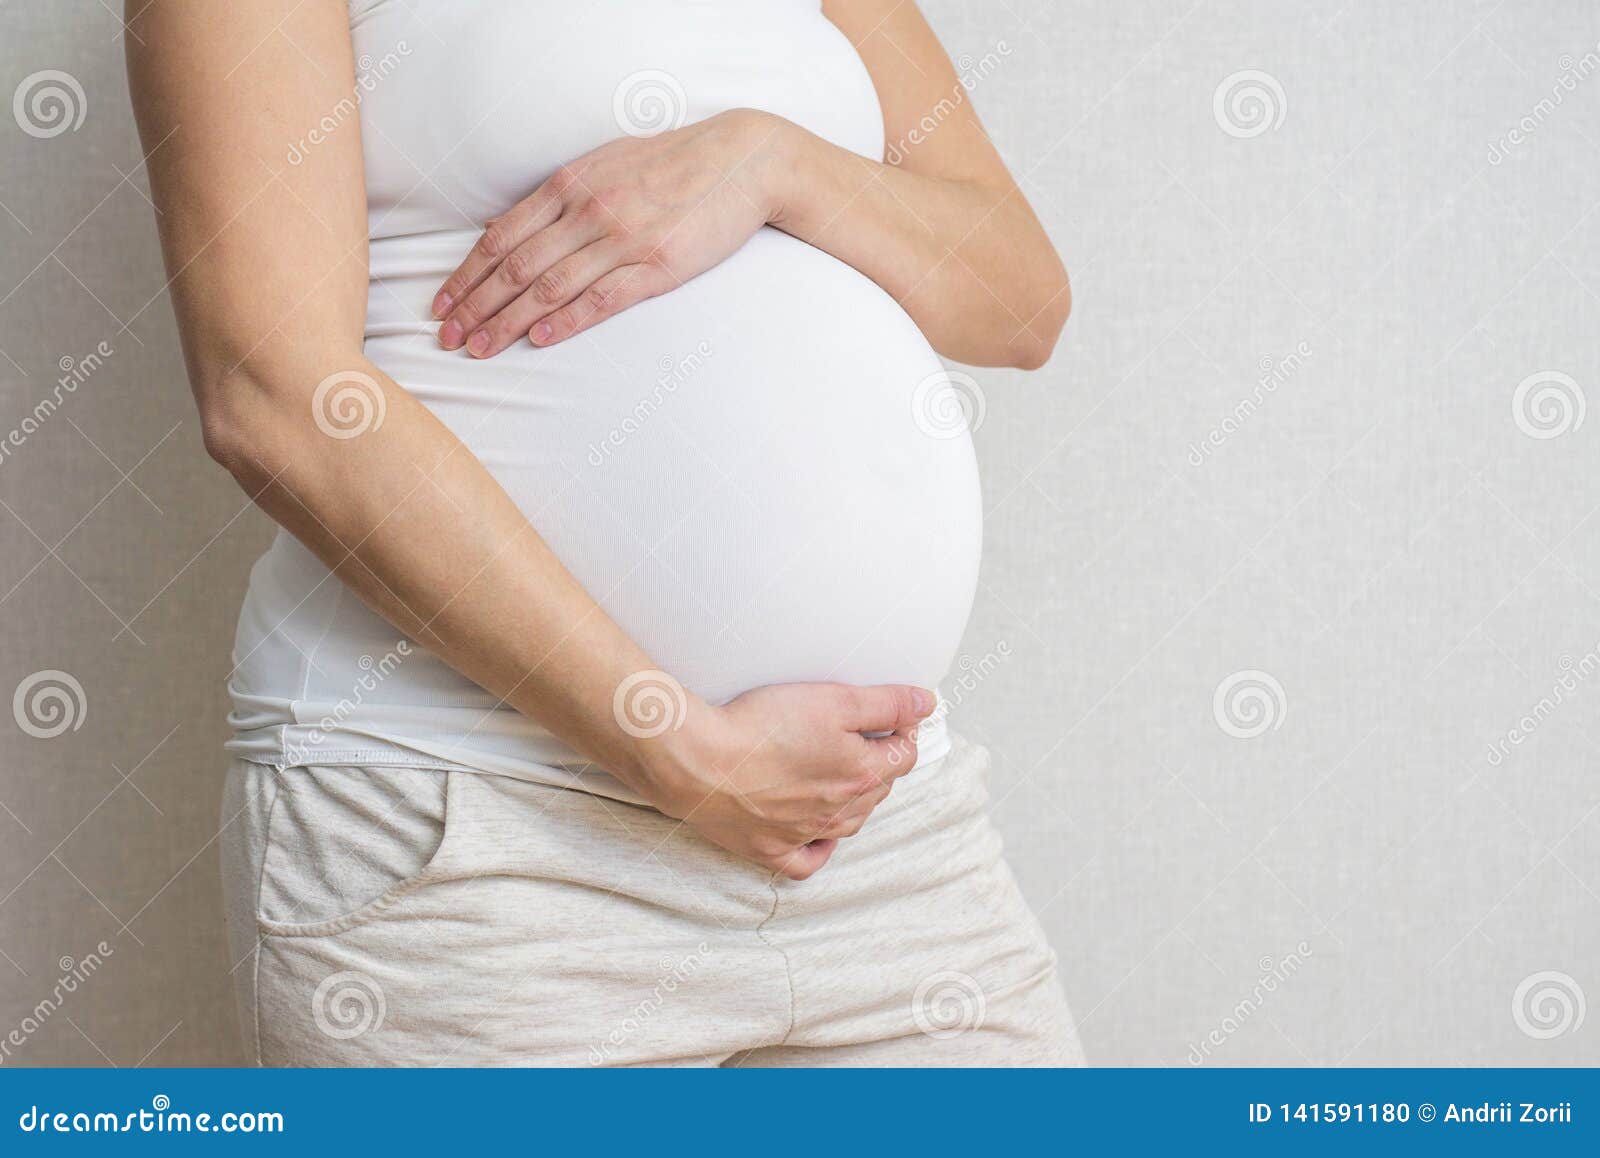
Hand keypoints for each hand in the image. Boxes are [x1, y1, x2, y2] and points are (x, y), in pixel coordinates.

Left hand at [433, 108, 786, 355]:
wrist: (741, 160)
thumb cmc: (673, 162)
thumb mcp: (605, 163)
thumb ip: (558, 196)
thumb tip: (507, 225)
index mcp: (570, 184)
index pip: (501, 236)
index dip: (466, 273)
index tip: (441, 303)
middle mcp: (588, 211)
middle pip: (516, 266)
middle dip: (474, 305)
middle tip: (446, 337)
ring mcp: (622, 240)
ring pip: (550, 287)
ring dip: (508, 321)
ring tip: (479, 348)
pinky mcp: (657, 266)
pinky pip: (602, 299)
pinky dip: (567, 321)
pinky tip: (539, 340)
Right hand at [636, 682, 935, 880]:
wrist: (698, 761)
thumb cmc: (762, 726)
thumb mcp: (833, 700)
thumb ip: (885, 703)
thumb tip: (926, 704)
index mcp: (861, 774)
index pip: (904, 754)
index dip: (904, 728)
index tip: (892, 713)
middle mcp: (840, 811)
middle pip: (878, 787)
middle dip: (880, 761)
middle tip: (864, 736)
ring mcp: (805, 834)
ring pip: (849, 823)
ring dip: (856, 799)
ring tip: (842, 773)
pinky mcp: (769, 849)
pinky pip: (807, 861)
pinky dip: (819, 848)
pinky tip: (818, 833)